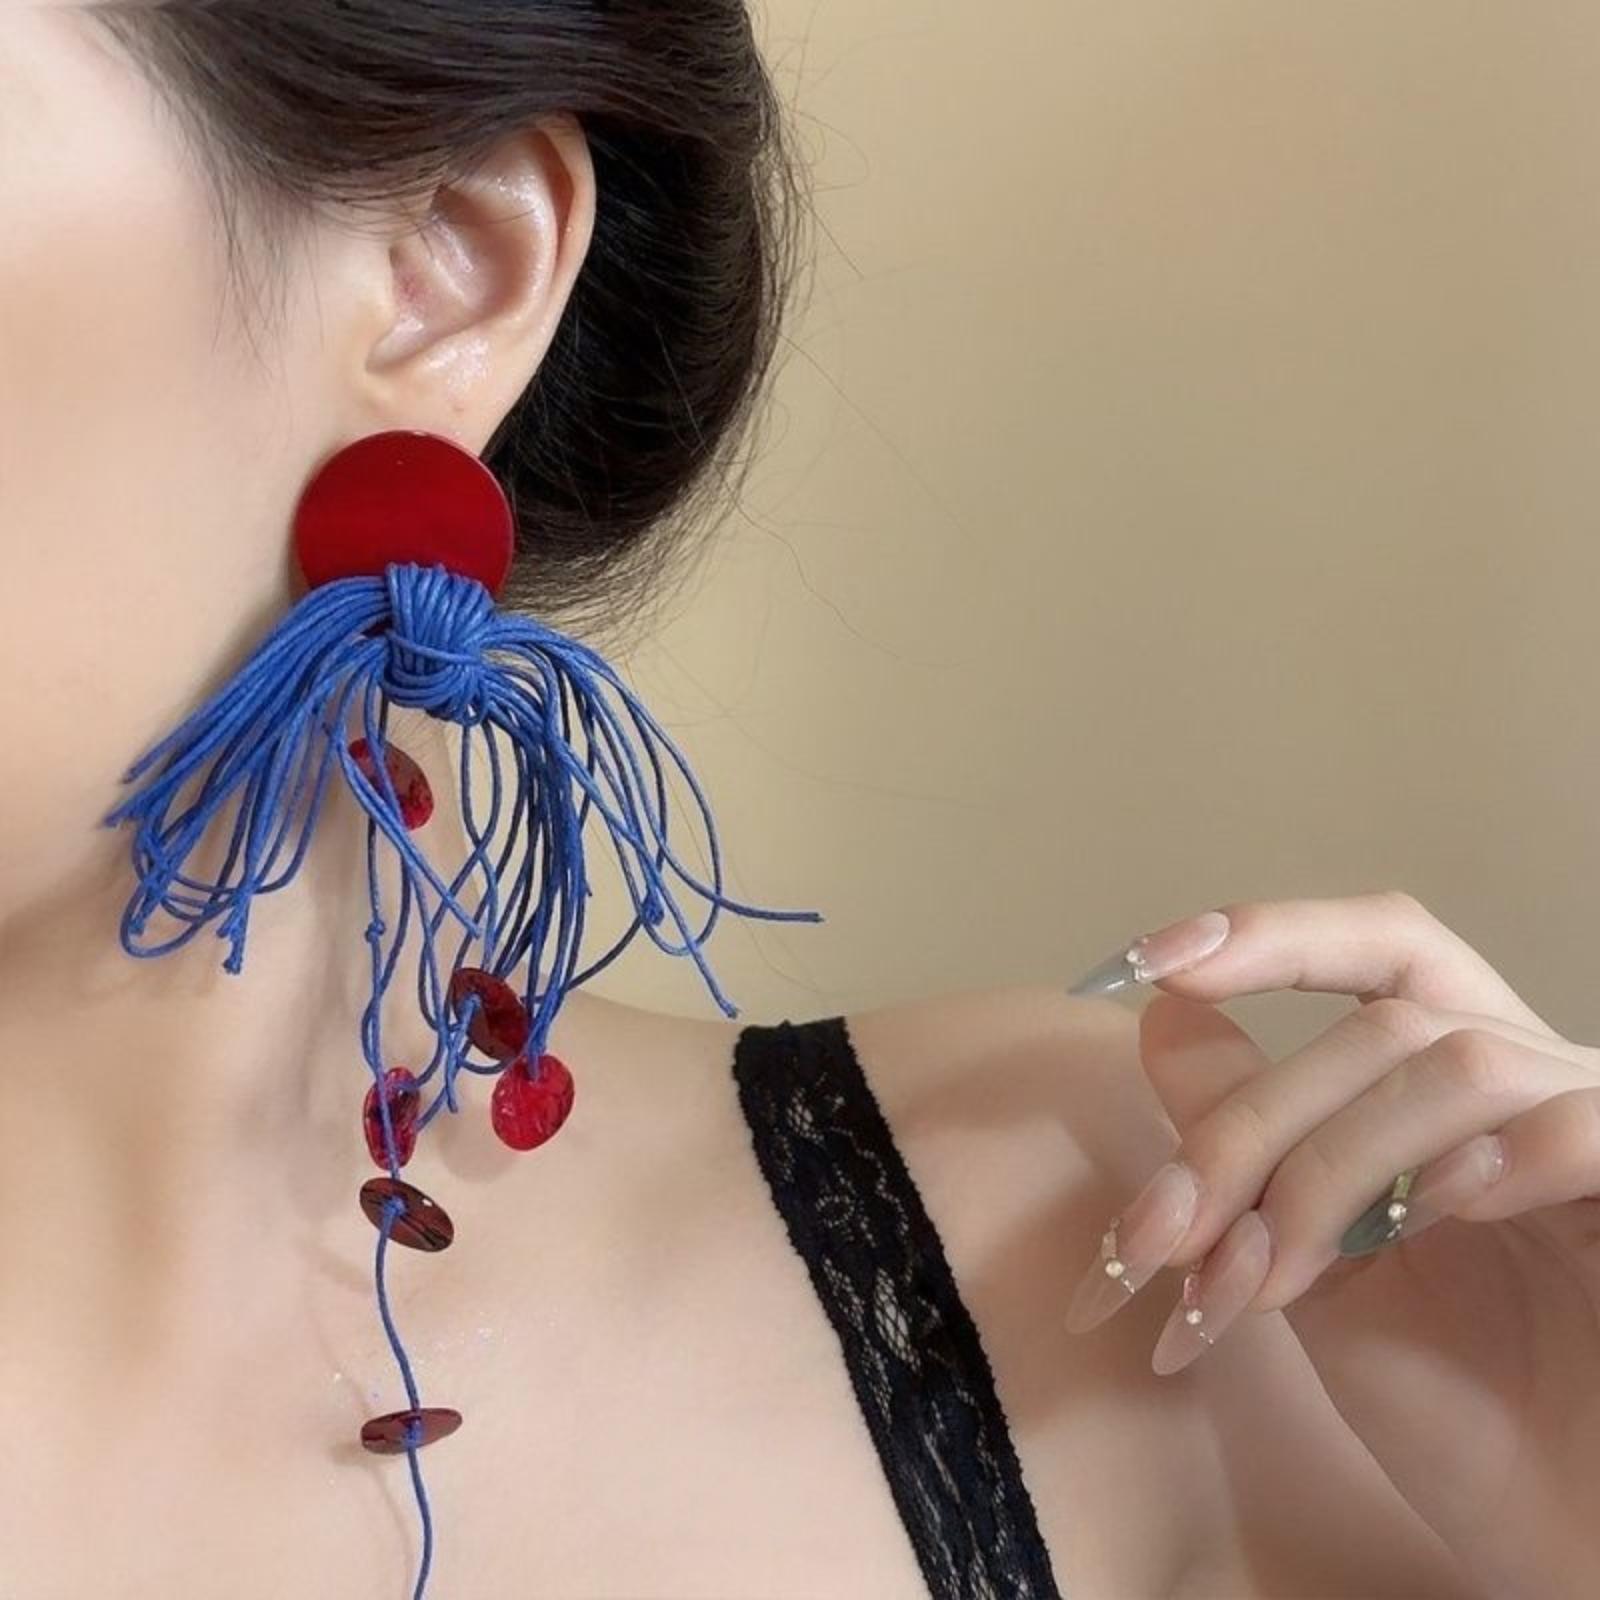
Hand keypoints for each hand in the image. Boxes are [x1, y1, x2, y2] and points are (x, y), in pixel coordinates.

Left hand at [1064, 890, 1599, 1599]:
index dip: (1275, 936)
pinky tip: (1426, 1213)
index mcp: (1456, 1082)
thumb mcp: (1310, 1262)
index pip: (1381, 950)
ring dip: (1329, 1166)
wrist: (1566, 1536)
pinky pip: (1578, 1124)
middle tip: (1163, 1237)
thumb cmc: (1454, 1404)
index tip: (1152, 961)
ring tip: (1268, 1278)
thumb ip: (1246, 1140)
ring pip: (1453, 1062)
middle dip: (1249, 1126)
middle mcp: (1535, 1080)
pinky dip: (1488, 1155)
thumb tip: (1162, 1011)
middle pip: (1379, 1027)